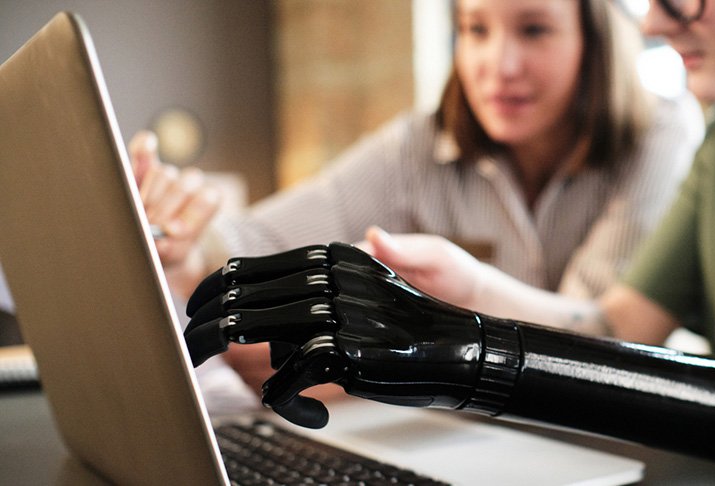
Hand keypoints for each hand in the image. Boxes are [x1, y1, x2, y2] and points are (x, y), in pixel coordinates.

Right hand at [128, 131, 220, 265]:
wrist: (155, 244)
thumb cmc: (169, 248)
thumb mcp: (176, 254)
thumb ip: (172, 248)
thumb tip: (162, 242)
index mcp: (208, 203)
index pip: (208, 198)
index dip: (192, 213)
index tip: (173, 230)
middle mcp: (191, 185)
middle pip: (184, 185)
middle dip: (165, 209)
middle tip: (152, 226)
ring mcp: (167, 175)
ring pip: (163, 174)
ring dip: (150, 195)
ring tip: (142, 216)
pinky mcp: (142, 169)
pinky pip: (145, 151)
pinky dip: (144, 149)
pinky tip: (147, 147)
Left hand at [183, 243, 488, 428]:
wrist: (462, 348)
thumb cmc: (406, 327)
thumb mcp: (357, 294)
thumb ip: (307, 292)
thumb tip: (248, 306)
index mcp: (330, 255)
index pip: (248, 269)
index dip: (211, 293)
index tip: (196, 313)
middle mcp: (331, 275)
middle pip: (241, 296)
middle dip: (203, 325)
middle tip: (188, 349)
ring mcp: (339, 310)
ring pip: (253, 328)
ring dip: (220, 351)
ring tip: (208, 371)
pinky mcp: (347, 349)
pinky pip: (289, 374)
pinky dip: (281, 396)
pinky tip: (291, 404)